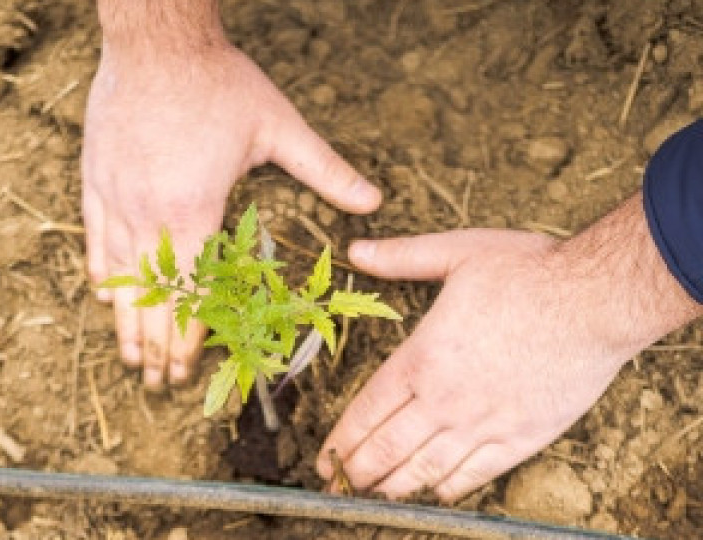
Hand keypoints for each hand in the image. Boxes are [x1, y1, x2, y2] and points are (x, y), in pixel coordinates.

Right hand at [82, 21, 380, 388]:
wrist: (157, 40)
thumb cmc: (219, 82)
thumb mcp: (278, 126)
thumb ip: (326, 170)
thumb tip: (375, 200)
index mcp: (193, 211)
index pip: (189, 294)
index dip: (187, 338)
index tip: (187, 372)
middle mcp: (148, 215)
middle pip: (151, 298)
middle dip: (154, 347)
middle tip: (156, 383)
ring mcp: (115, 198)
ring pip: (118, 276)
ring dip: (125, 322)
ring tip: (128, 358)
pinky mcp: (95, 178)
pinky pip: (93, 237)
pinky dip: (100, 272)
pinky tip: (103, 295)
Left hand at [317, 195, 700, 501]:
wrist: (596, 299)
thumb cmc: (528, 271)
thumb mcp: (456, 251)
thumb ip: (401, 257)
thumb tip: (356, 249)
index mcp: (422, 357)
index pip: (367, 410)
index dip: (342, 439)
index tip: (325, 457)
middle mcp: (446, 398)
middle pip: (388, 448)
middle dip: (357, 471)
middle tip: (338, 484)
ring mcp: (484, 422)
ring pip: (426, 469)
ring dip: (394, 485)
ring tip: (373, 494)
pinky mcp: (522, 436)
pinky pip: (475, 473)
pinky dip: (447, 487)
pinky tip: (432, 491)